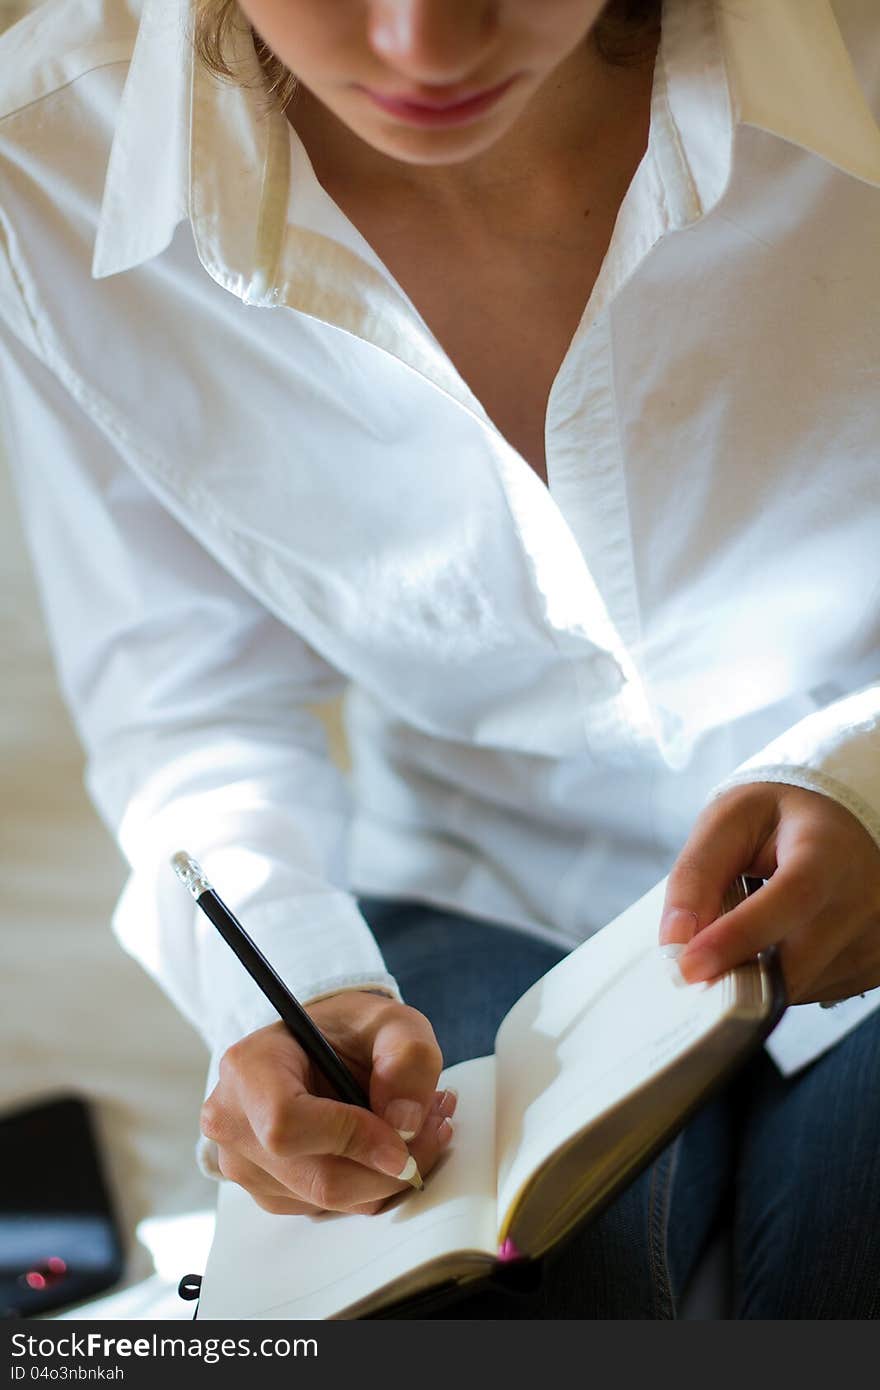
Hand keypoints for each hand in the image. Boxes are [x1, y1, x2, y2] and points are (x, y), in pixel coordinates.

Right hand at [200, 992, 455, 1214]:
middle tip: (436, 1128)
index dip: (351, 1138)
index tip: (403, 1131)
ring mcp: (243, 1164)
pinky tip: (390, 1146)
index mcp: (248, 1067)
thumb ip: (407, 1057)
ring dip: (387, 1175)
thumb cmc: (349, 1030)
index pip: (286, 1125)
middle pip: (315, 1176)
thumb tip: (405, 1120)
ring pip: (327, 1200)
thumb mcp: (391, 1021)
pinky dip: (371, 1185)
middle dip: (387, 1165)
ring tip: (421, 1129)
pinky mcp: (268, 1191)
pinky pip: (329, 1208)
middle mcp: (232, 1121)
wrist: (323, 1047)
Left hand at [659, 782, 879, 1003]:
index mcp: (828, 851)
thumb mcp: (728, 822)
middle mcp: (863, 899)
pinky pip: (814, 992)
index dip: (738, 937)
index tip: (689, 966)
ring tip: (752, 929)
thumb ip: (697, 875)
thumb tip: (675, 942)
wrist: (840, 825)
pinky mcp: (874, 967)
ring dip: (757, 973)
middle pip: (796, 963)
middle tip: (696, 964)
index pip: (792, 900)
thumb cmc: (779, 819)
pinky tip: (780, 941)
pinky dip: (783, 977)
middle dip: (734, 973)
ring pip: (799, 986)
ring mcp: (874, 938)